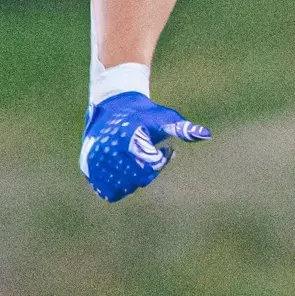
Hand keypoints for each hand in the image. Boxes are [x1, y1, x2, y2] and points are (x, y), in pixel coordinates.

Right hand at [79, 91, 210, 201]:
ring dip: (132, 181)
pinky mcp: (88, 168)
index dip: (161, 160)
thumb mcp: (164, 118)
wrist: (112, 105)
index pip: (151, 168)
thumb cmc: (143, 113)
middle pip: (138, 180)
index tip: (163, 148)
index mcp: (129, 140)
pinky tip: (123, 170)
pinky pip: (107, 191)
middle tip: (147, 155)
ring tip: (135, 162)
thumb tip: (206, 135)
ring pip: (123, 188)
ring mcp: (97, 161)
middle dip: (147, 171)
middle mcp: (110, 152)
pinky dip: (117, 186)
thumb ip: (182, 129)